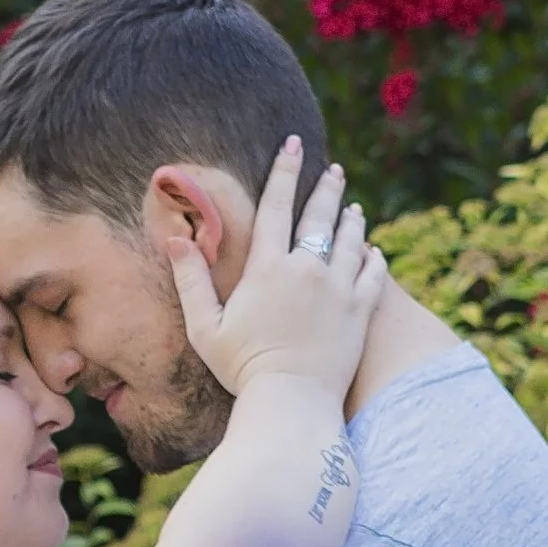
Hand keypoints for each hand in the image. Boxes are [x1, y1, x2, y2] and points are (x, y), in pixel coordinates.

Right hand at [168, 143, 382, 402]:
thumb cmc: (242, 368)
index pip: (276, 206)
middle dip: (326, 187)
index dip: (284, 171)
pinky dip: (373, 258)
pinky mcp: (361, 312)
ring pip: (350, 240)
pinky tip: (372, 251)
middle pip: (319, 216)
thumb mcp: (205, 326)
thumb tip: (174, 238)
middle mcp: (307, 270)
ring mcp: (338, 289)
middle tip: (333, 169)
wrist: (292, 402)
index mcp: (268, 268)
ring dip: (351, 220)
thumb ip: (191, 280)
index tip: (292, 144)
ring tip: (353, 207)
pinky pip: (373, 274)